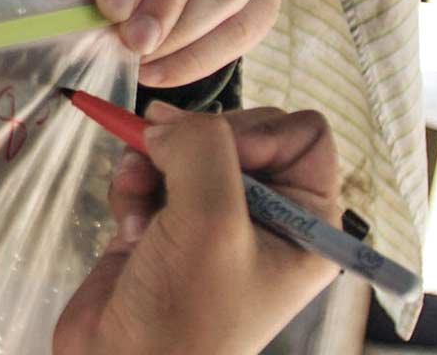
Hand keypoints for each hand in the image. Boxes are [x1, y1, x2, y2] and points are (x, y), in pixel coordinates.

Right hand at [54, 105, 343, 354]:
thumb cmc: (185, 316)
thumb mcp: (211, 221)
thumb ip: (202, 147)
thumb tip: (168, 120)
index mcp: (308, 223)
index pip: (304, 133)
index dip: (259, 132)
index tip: (223, 159)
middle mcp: (268, 219)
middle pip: (240, 131)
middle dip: (194, 145)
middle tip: (165, 167)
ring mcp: (214, 221)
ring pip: (187, 149)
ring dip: (155, 166)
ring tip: (141, 204)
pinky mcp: (167, 226)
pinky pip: (153, 174)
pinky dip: (134, 187)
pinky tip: (128, 225)